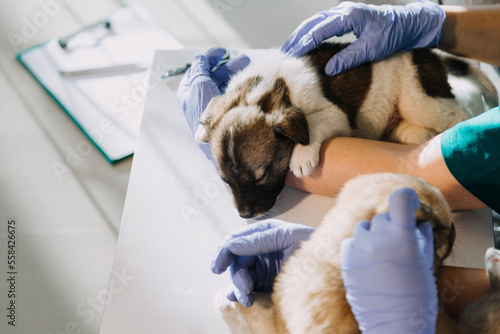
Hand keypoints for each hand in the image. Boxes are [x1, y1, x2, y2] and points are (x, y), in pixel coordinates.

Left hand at [176, 48, 249, 158]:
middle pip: (212, 75)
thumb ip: (199, 67)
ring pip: (222, 83)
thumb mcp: (198, 83)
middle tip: (242, 60)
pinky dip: (236, 84)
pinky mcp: (222, 111)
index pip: (198, 69)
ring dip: (234, 73)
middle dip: (226, 66)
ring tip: (247, 67)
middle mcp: (198, 96)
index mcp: (188, 90)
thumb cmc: (204, 110)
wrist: (216, 138)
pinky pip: (229, 93)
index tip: (222, 52)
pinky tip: (245, 80)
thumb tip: (202, 58)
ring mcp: (211, 104)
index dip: (210, 58)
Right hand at [211, 220, 314, 306]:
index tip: (218, 266)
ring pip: (240, 276)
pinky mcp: (267, 283)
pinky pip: (248, 288)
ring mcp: (263, 266)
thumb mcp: (288, 238)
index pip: (236, 240)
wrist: (335, 266)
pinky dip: (241, 294)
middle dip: (237, 276)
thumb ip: (261, 240)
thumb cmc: (315, 246)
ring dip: (240, 288)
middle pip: (236, 261)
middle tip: (245, 290)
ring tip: (247, 300)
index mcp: (264, 233)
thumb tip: (232, 244)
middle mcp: (260, 249)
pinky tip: (240, 300)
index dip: (224, 251)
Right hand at [281, 0, 445, 75]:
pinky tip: (305, 43)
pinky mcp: (346, 18)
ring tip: (289, 49)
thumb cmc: (394, 35)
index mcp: (348, 16)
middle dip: (297, 37)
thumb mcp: (372, 49)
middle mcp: (343, 11)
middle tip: (284, 53)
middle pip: (313, 23)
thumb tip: (328, 70)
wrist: (410, 24)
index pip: (319, 29)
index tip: (291, 55)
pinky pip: (323, 24)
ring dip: (302, 35)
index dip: (304, 43)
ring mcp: (344, 12)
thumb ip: (349, 58)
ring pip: (316, 22)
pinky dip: (311, 33)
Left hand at [340, 188, 437, 333]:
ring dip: (374, 235)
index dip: (407, 198)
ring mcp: (359, 249)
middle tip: (398, 245)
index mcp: (402, 237)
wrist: (395, 324)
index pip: (400, 199)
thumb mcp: (425, 263)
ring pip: (365, 227)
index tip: (410, 203)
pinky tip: (369, 262)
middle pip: (383, 216)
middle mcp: (378, 239)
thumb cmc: (416, 297)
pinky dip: (359, 247)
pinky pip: (351, 241)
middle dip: (392, 226)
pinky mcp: (346, 260)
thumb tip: (417, 220)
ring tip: (382, 255)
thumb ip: (421, 237)